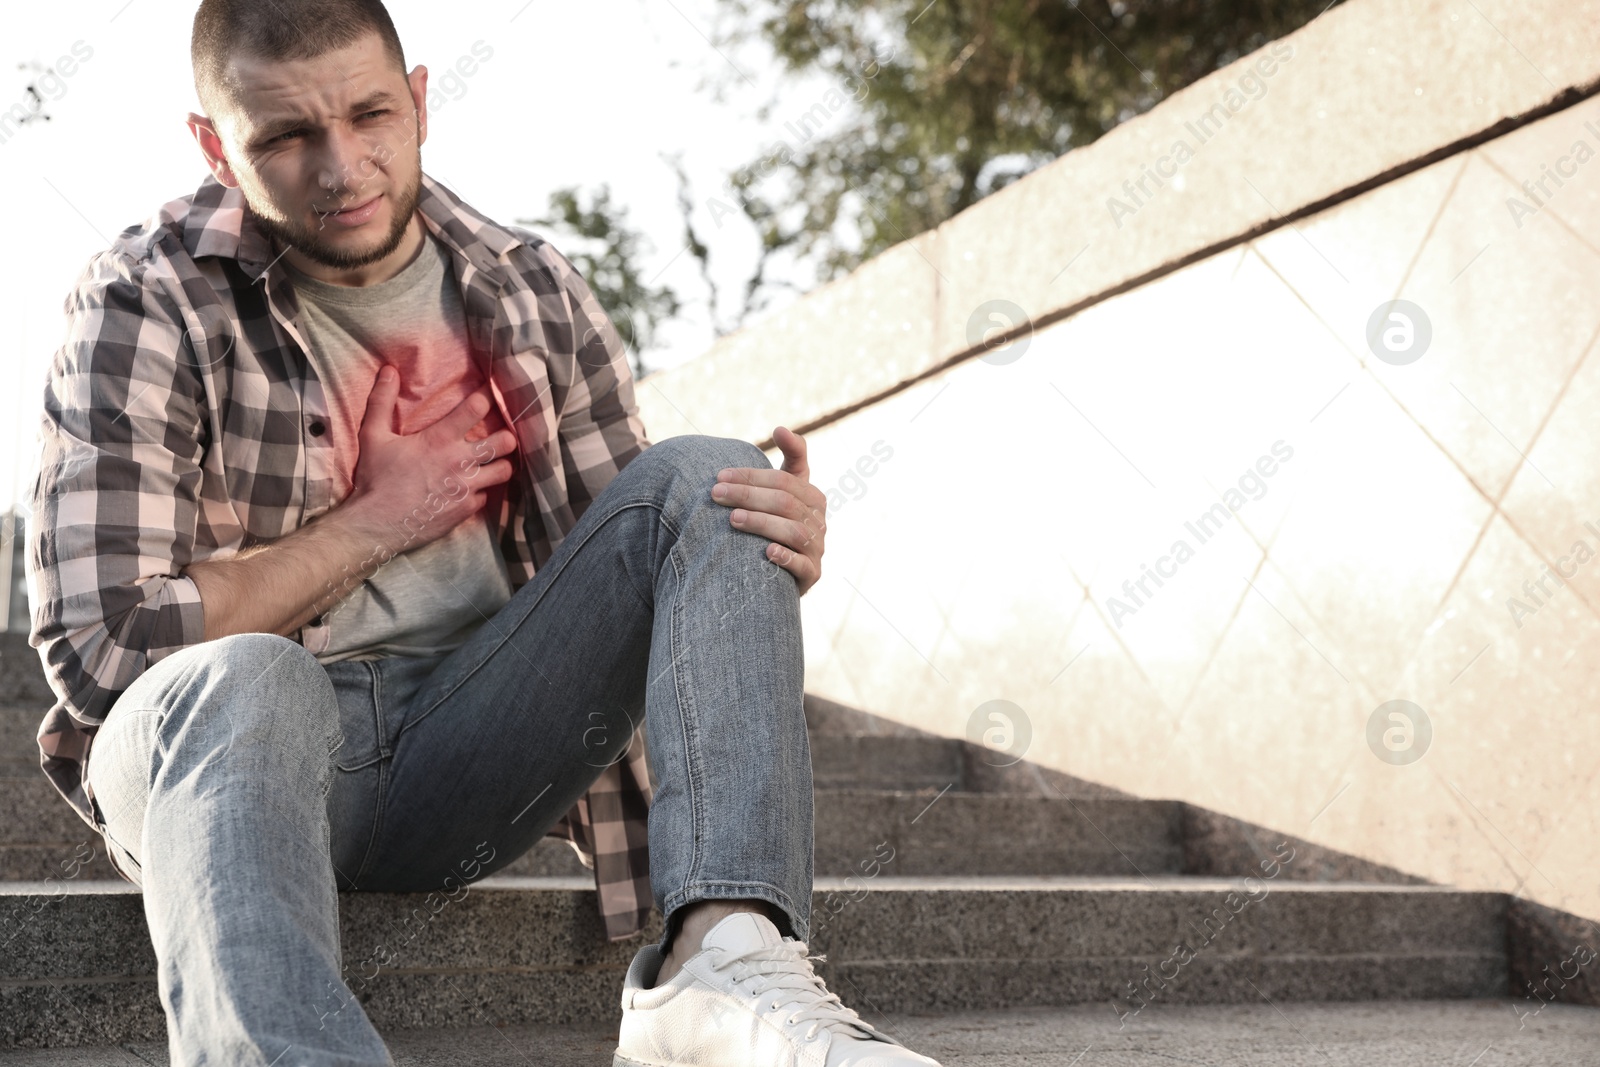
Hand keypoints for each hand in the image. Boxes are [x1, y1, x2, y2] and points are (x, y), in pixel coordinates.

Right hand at [344, 365, 518, 554]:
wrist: (376, 524)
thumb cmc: (375, 478)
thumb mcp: (373, 436)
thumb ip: (382, 401)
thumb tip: (388, 370)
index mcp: (440, 439)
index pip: (476, 408)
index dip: (487, 397)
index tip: (490, 394)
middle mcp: (460, 462)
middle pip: (505, 442)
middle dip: (506, 436)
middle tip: (499, 435)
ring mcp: (467, 488)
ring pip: (504, 471)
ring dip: (500, 465)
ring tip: (492, 462)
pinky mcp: (467, 510)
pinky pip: (486, 497)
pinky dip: (481, 492)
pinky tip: (470, 489)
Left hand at [710, 426, 826, 595]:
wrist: (786, 569)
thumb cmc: (782, 521)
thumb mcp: (790, 488)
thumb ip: (792, 456)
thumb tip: (780, 427)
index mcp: (813, 497)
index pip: (783, 480)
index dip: (752, 476)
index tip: (720, 475)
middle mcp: (819, 522)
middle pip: (785, 503)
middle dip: (748, 496)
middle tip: (715, 494)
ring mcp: (817, 549)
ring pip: (793, 532)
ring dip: (761, 523)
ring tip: (732, 519)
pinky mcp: (812, 575)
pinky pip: (802, 566)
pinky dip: (785, 557)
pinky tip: (766, 551)